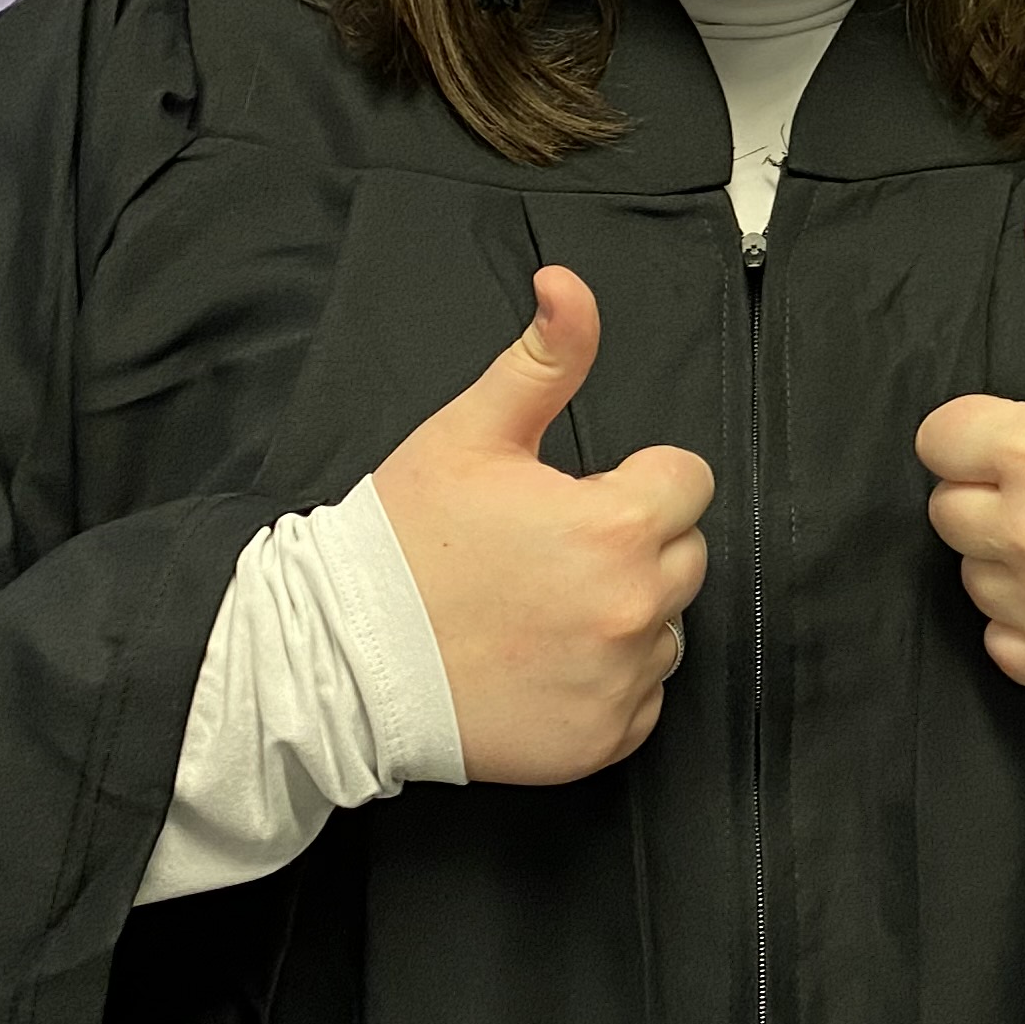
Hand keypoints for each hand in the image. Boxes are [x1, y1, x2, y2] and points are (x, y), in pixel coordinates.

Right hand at [375, 266, 713, 785]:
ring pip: (667, 627)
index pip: (688, 481)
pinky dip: (607, 683)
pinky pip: (641, 699)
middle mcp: (635, 605)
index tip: (579, 496)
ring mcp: (621, 679)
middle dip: (634, 543)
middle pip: (685, 554)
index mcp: (619, 524)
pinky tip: (542, 664)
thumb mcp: (471, 432)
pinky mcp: (601, 740)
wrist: (337, 661)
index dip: (636, 480)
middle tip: (549, 553)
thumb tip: (568, 284)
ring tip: (541, 610)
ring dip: (624, 614)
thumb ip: (544, 357)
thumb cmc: (401, 541)